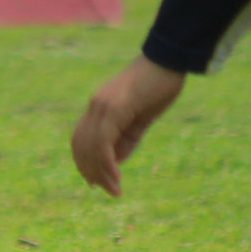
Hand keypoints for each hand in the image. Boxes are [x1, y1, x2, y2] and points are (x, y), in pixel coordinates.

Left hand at [70, 54, 185, 196]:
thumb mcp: (141, 118)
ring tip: (114, 190)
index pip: (81, 139)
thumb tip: (115, 161)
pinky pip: (103, 142)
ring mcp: (102, 107)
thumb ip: (127, 138)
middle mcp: (95, 108)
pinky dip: (106, 162)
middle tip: (105, 191)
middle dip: (90, 171)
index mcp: (98, 108)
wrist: (168, 61)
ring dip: (101, 172)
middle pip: (81, 146)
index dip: (84, 162)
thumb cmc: (159, 86)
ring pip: (91, 147)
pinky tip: (116, 176)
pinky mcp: (114, 109)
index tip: (94, 181)